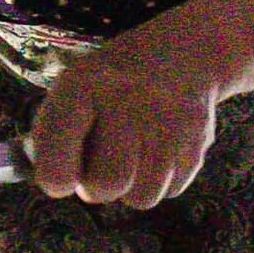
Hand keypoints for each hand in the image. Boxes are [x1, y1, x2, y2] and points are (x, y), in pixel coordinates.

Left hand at [29, 0, 239, 209]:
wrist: (182, 55)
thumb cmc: (111, 86)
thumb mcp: (74, 91)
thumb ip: (54, 139)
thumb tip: (60, 187)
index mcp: (84, 87)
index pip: (58, 162)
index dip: (55, 180)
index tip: (60, 179)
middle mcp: (129, 101)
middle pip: (107, 184)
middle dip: (97, 186)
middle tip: (99, 167)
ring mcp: (169, 122)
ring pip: (142, 197)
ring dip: (131, 187)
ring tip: (132, 158)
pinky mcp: (199, 142)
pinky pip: (171, 190)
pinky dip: (161, 180)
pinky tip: (157, 151)